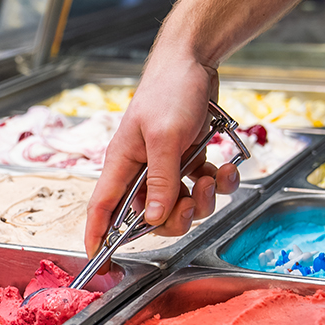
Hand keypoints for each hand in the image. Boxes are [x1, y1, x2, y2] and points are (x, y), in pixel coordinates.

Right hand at [85, 48, 240, 258]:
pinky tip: (226, 167)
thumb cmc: (171, 89)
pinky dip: (219, 183)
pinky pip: (204, 188)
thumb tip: (152, 219)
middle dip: (176, 217)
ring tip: (211, 176)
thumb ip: (161, 180)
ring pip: (183, 206)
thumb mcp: (165, 137)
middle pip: (151, 218)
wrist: (196, 61)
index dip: (98, 236)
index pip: (101, 208)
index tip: (102, 263)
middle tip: (192, 199)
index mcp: (123, 163)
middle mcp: (142, 169)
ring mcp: (168, 166)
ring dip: (203, 199)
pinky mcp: (190, 160)